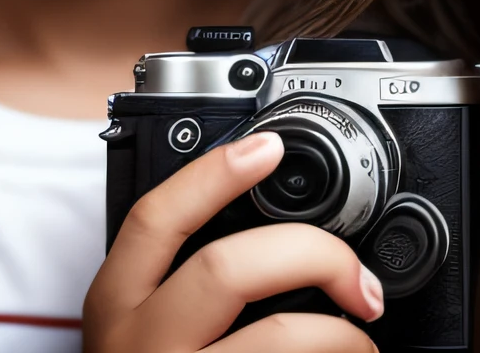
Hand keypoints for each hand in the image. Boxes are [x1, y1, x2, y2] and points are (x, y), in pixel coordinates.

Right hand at [83, 131, 383, 351]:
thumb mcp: (140, 332)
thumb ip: (178, 285)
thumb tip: (271, 240)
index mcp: (116, 309)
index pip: (157, 219)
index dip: (215, 172)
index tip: (268, 147)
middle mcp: (142, 346)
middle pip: (231, 268)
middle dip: (316, 256)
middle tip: (359, 281)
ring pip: (282, 336)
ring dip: (344, 334)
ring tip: (363, 342)